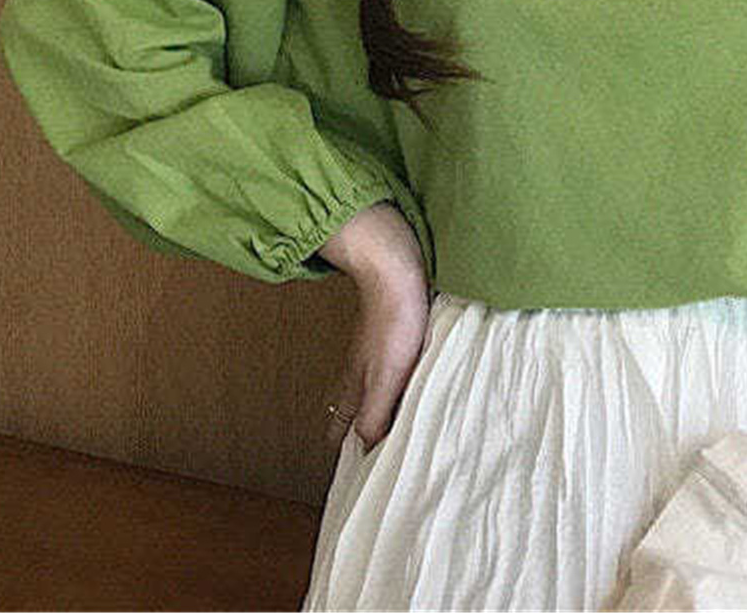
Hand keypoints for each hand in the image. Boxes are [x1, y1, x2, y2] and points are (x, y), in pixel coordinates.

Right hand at [316, 202, 431, 453]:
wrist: (395, 269)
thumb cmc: (394, 321)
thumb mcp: (387, 376)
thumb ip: (375, 412)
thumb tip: (367, 448)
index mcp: (357, 385)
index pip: (342, 428)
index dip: (344, 450)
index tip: (353, 477)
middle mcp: (361, 371)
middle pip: (351, 411)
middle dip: (355, 435)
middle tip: (368, 458)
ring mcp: (373, 352)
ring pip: (366, 391)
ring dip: (374, 410)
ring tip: (387, 430)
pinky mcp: (391, 335)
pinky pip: (385, 370)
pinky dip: (391, 386)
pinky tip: (404, 385)